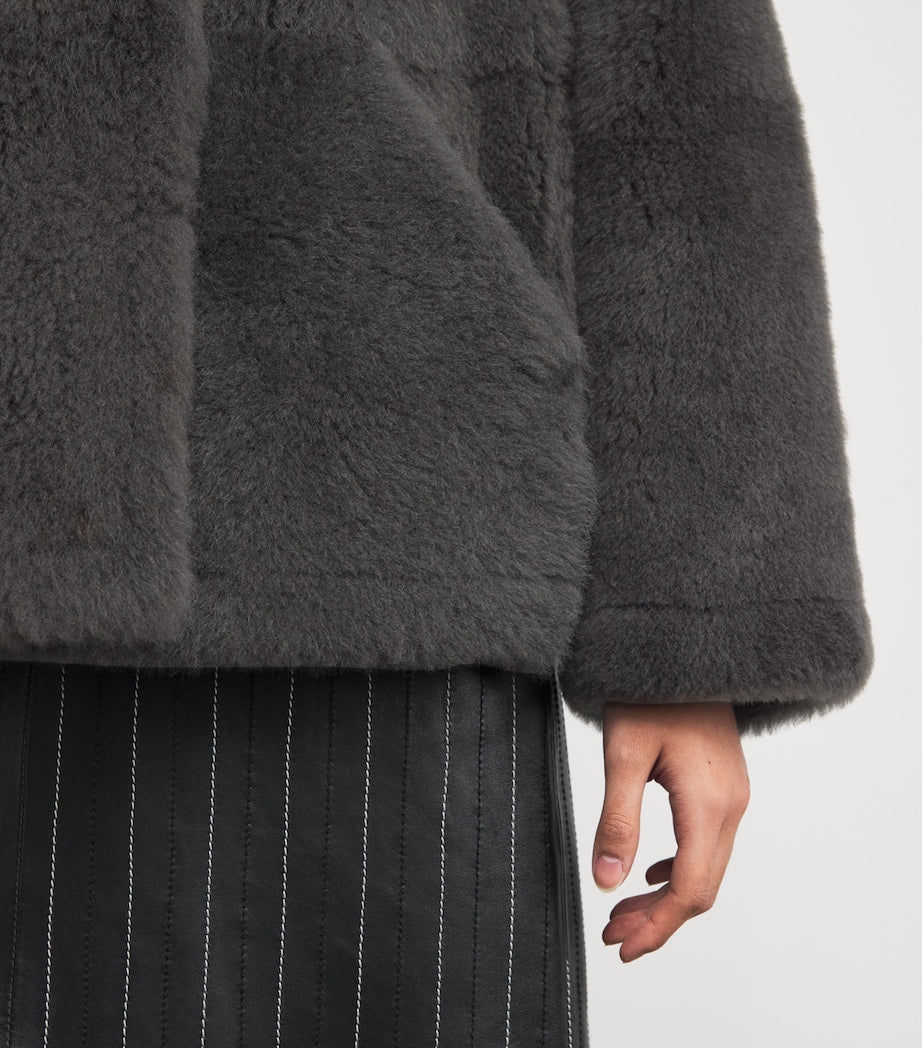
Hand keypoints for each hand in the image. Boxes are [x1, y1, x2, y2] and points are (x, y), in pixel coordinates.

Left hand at [592, 700, 749, 961]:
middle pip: (701, 887)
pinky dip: (679, 868)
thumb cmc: (649, 693)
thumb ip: (617, 820)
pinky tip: (649, 871)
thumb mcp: (623, 754)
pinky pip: (709, 844)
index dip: (656, 926)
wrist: (681, 649)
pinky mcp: (725, 786)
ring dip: (666, 897)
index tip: (620, 945)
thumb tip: (607, 881)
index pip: (688, 889)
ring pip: (707, 868)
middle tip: (612, 935)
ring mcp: (733, 796)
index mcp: (708, 804)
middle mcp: (731, 806)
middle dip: (658, 919)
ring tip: (622, 911)